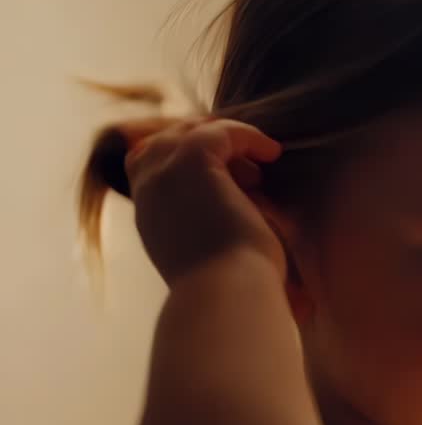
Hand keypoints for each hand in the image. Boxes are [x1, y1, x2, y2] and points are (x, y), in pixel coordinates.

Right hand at [123, 117, 285, 283]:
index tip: (226, 168)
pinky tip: (272, 153)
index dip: (180, 156)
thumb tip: (261, 237)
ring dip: (226, 138)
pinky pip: (220, 131)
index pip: (146, 166)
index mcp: (151, 217)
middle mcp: (150, 192)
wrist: (226, 292)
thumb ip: (216, 233)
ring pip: (189, 131)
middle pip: (164, 141)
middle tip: (242, 153)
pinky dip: (249, 137)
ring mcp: (165, 174)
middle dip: (202, 139)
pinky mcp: (192, 162)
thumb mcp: (213, 256)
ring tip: (261, 157)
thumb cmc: (230, 287)